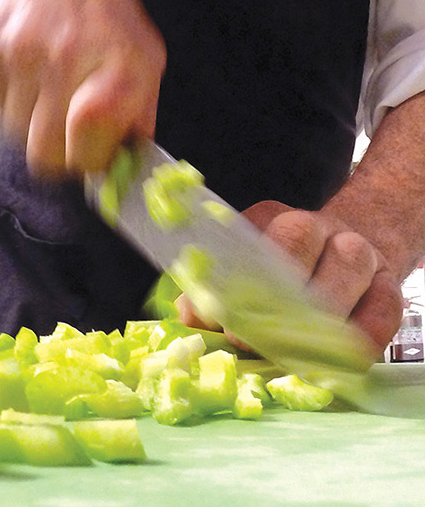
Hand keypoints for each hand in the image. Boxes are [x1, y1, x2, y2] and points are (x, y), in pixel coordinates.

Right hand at [0, 0, 165, 176]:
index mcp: (121, 65)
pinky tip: (30, 77)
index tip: (90, 156)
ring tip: (50, 93)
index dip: (87, 162)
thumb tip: (126, 173)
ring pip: (19, 136)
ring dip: (34, 127)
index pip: (90, 146)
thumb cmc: (105, 23)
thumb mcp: (145, 60)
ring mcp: (24, 53)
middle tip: (68, 133)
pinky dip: (12, 105)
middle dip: (58, 155)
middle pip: (47, 153)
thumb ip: (139, 119)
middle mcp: (71, 57)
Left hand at [177, 200, 404, 355]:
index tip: (218, 316)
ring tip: (294, 353)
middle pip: (298, 238)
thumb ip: (214, 287)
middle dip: (270, 286)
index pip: (251, 237)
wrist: (344, 251)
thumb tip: (190, 311)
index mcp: (273, 219)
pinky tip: (342, 359)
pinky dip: (364, 336)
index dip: (233, 277)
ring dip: (318, 312)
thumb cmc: (284, 270)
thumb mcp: (245, 267)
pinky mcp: (389, 284)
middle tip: (251, 336)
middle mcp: (317, 226)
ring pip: (346, 267)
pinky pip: (384, 308)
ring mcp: (358, 251)